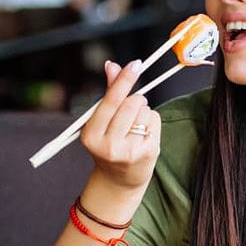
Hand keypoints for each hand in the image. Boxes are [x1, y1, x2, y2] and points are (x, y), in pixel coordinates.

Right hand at [79, 60, 160, 189]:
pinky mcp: (147, 153)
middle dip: (135, 98)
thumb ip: (109, 93)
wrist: (119, 181)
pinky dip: (152, 121)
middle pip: (131, 104)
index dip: (123, 81)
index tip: (136, 64)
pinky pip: (154, 121)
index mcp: (91, 135)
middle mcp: (108, 145)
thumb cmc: (110, 146)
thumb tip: (111, 65)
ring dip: (143, 111)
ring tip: (135, 125)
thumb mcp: (102, 122)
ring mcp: (129, 151)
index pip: (110, 101)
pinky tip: (144, 134)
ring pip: (145, 111)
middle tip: (134, 104)